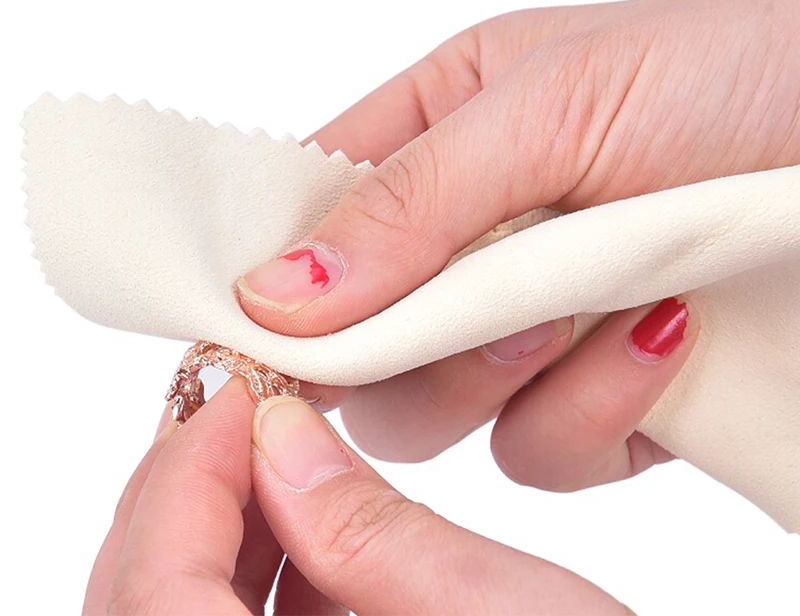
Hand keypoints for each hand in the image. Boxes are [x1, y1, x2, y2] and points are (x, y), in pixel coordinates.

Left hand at [84, 379, 632, 614]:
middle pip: (148, 607)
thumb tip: (275, 435)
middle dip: (190, 495)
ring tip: (281, 451)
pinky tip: (316, 524)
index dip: (180, 480)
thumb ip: (369, 531)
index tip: (232, 393)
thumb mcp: (502, 613)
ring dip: (226, 528)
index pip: (153, 599)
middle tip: (243, 408)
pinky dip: (265, 574)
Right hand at [235, 0, 799, 487]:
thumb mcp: (556, 100)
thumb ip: (411, 200)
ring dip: (499, 371)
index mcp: (442, 135)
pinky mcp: (597, 395)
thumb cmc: (731, 72)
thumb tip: (275, 293)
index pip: (310, 214)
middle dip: (404, 340)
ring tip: (587, 300)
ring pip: (438, 412)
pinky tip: (662, 337)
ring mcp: (530, 323)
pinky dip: (589, 411)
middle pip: (362, 339)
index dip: (278, 273)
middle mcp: (472, 237)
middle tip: (484, 297)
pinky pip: (540, 452)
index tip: (262, 321)